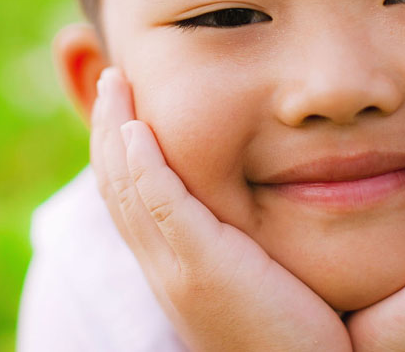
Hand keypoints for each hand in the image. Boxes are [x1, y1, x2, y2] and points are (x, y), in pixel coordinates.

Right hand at [89, 66, 352, 351]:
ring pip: (125, 186)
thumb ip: (244, 242)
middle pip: (115, 185)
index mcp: (172, 268)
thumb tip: (252, 210)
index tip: (125, 107)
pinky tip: (139, 125)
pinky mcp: (200, 268)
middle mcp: (161, 267)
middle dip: (106, 127)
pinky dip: (141, 161)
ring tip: (118, 82)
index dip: (119, 148)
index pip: (129, 197)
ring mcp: (175, 268)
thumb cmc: (297, 338)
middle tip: (113, 79)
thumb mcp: (258, 279)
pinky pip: (157, 203)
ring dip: (115, 129)